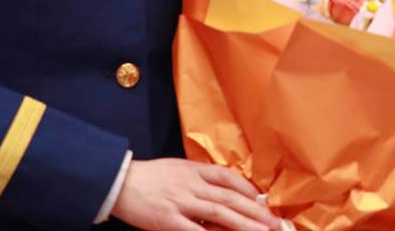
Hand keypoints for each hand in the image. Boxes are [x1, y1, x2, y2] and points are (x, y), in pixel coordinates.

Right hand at [111, 158, 280, 230]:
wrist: (119, 182)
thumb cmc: (150, 177)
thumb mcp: (178, 169)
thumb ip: (199, 178)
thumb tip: (223, 190)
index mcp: (195, 170)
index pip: (229, 178)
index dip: (249, 190)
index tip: (264, 202)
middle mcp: (193, 184)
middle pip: (231, 198)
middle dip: (256, 212)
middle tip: (275, 223)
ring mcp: (181, 202)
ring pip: (220, 213)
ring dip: (244, 224)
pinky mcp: (167, 220)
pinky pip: (194, 230)